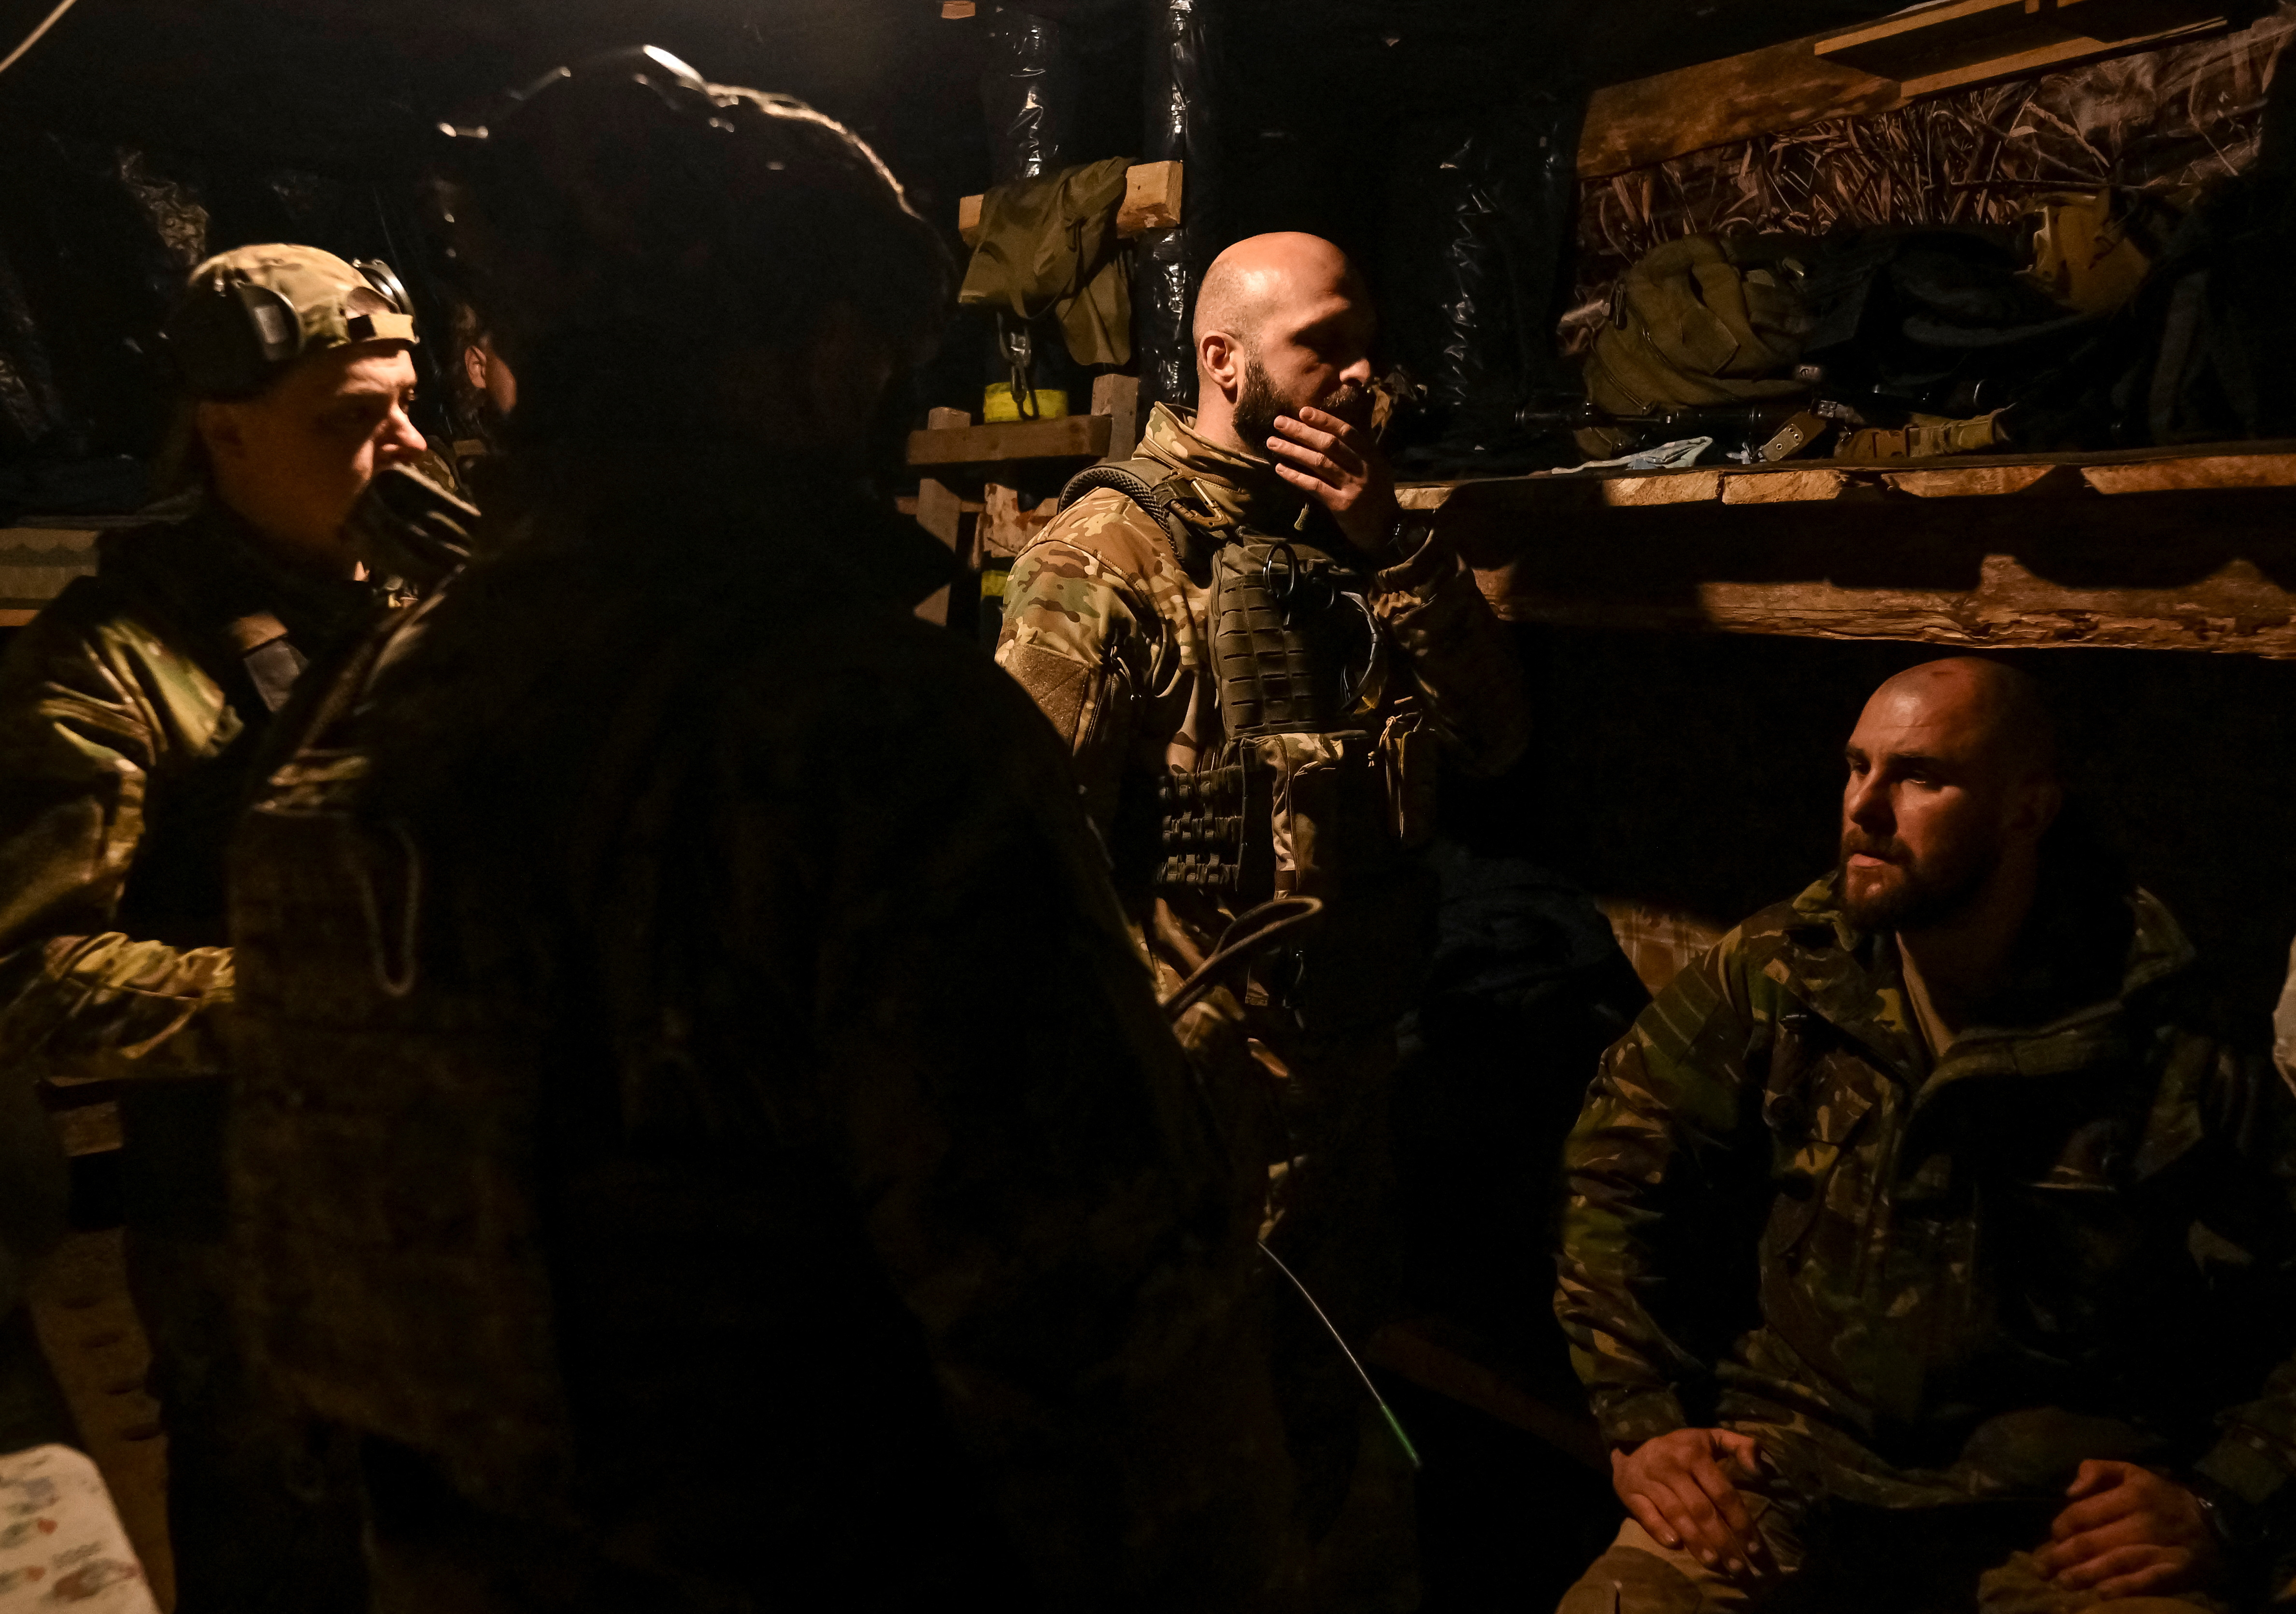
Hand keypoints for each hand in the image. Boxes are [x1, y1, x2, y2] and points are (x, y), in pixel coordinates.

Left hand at [1265, 406, 1397, 556]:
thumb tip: (1333, 432)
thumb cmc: (1377, 498)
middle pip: (1329, 443)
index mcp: (1371, 456)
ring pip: (1319, 462)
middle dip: (1302, 431)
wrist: (1387, 531)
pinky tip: (1280, 468)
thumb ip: (1359, 452)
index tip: (1303, 411)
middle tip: (1278, 422)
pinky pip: (1315, 486)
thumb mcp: (1376, 470)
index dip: (1324, 420)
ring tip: (1272, 442)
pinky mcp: (1342, 505)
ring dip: (1293, 450)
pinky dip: (1296, 476)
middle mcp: (1363, 468)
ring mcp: (1353, 486)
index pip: (1346, 431)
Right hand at [1611, 1428, 1773, 1581]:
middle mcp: (1671, 1466)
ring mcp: (1649, 1480)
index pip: (1723, 1493)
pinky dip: (1659, 1530)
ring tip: (1714, 1564)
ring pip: (1676, 1515)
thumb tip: (1759, 1471)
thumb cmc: (1681, 1448)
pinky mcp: (1630, 1492)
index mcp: (1694, 1453)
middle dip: (1722, 1541)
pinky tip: (1674, 1545)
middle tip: (1738, 1567)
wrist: (1631, 1444)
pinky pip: (1646, 1514)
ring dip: (1696, 1542)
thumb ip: (1741, 1446)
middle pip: (1701, 1509)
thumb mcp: (1712, 1438)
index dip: (1741, 1522)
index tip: (1754, 1548)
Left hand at [2032, 1460, 2220, 1595]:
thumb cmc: (2160, 1497)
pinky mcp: (2175, 1570)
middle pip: (2093, 1542)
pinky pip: (2145, 1581)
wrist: (2215, 1524)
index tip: (2052, 1538)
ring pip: (2114, 1563)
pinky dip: (2123, 1588)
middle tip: (2041, 1569)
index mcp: (2131, 1494)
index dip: (2061, 1528)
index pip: (2083, 1513)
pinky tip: (2102, 1594)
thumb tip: (2069, 1490)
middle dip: (2062, 1557)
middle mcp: (2144, 1520)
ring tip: (2063, 1583)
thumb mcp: (2131, 1472)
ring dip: (2085, 1575)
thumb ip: (2097, 1471)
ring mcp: (2161, 1547)